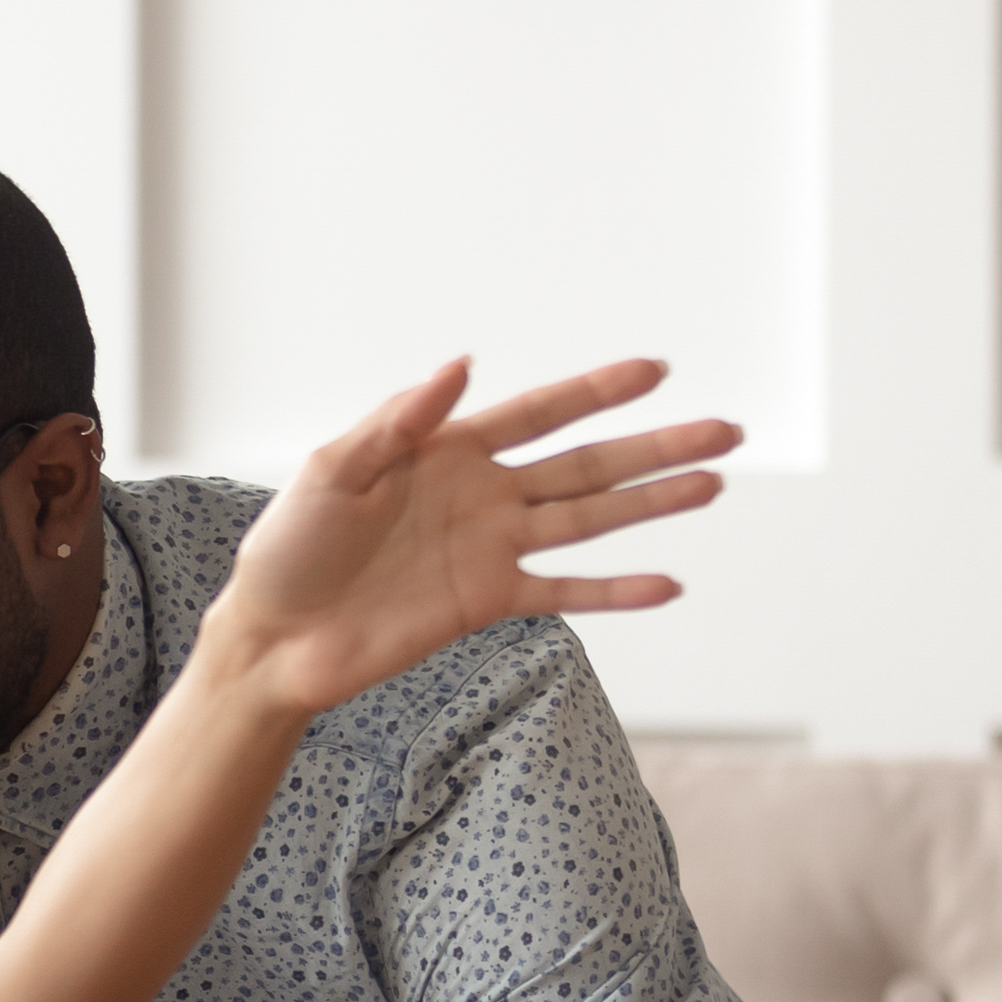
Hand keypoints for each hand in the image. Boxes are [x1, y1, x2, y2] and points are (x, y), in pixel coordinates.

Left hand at [200, 356, 735, 723]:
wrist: (274, 636)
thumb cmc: (289, 547)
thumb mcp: (331, 470)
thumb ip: (398, 421)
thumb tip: (462, 365)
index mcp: (448, 450)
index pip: (539, 412)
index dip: (597, 391)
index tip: (657, 369)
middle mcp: (483, 495)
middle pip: (586, 463)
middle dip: (655, 445)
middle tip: (727, 430)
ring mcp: (492, 549)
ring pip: (589, 520)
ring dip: (651, 503)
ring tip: (712, 483)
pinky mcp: (486, 603)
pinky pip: (562, 593)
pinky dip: (613, 591)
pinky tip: (666, 584)